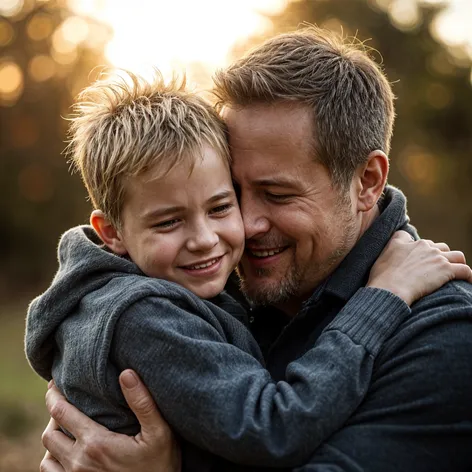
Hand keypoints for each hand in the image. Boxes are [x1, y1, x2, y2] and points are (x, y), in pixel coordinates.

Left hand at [40, 371, 180, 471]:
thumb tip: (126, 373)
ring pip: (47, 454)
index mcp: (96, 443)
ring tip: (67, 424)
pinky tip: (68, 449)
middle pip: (49, 432)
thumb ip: (143, 403)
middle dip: (54, 413)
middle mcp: (79, 462)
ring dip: (53, 436)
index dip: (54, 394)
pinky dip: (53, 458)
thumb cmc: (161, 465)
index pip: (61, 412)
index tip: (56, 382)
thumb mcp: (160, 432)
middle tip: (66, 400)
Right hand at [367, 230, 471, 305]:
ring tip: (455, 274)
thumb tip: (402, 239)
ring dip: (457, 264)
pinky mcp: (446, 270)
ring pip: (457, 256)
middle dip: (440, 257)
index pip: (418, 241)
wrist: (390, 289)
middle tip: (435, 271)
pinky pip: (466, 270)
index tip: (419, 260)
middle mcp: (424, 246)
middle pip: (440, 247)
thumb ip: (392, 245)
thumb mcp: (381, 254)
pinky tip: (467, 281)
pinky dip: (468, 276)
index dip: (420, 249)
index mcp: (408, 242)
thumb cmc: (382, 276)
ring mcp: (437, 257)